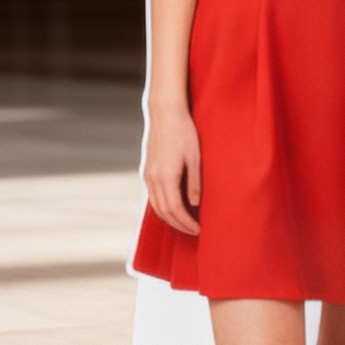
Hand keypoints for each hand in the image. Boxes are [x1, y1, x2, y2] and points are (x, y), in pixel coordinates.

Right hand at [144, 106, 201, 235]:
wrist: (164, 113)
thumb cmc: (183, 132)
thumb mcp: (194, 158)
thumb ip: (194, 183)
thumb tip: (195, 205)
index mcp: (166, 177)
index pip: (175, 210)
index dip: (186, 223)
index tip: (198, 229)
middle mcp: (152, 179)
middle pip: (163, 212)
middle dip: (178, 225)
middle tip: (193, 230)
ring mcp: (147, 175)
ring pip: (155, 206)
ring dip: (169, 218)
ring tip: (185, 222)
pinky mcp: (146, 170)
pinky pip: (152, 196)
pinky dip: (162, 206)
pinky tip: (173, 207)